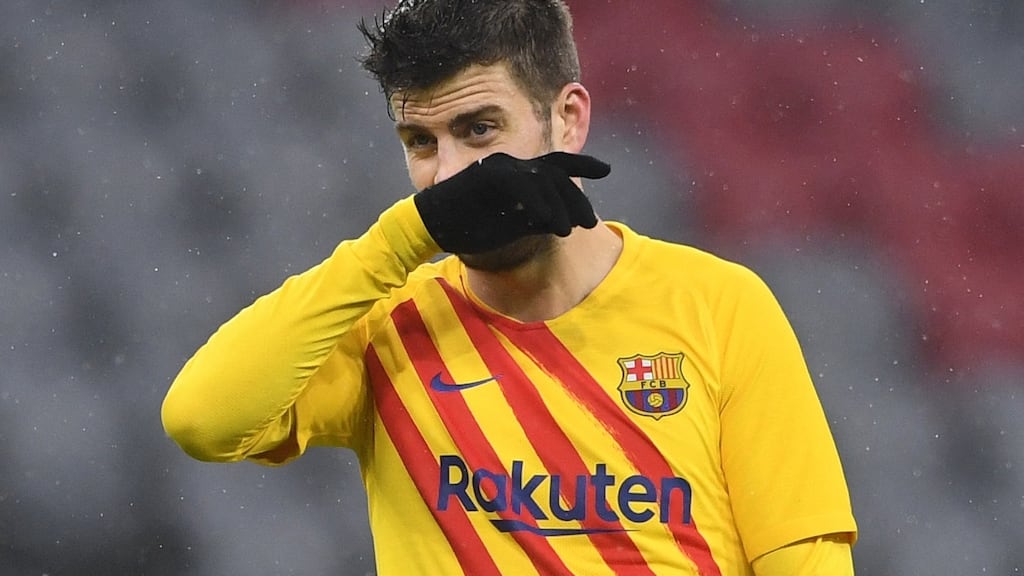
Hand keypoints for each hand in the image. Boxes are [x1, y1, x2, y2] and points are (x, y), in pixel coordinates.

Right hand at [413, 151, 610, 253]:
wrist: (432, 225)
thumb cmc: (470, 225)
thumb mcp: (512, 225)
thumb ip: (536, 220)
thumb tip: (563, 222)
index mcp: (519, 174)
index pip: (556, 165)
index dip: (583, 162)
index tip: (607, 169)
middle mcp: (512, 164)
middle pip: (556, 174)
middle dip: (575, 199)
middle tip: (589, 222)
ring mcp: (500, 167)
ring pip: (542, 179)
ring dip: (558, 207)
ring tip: (566, 231)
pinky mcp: (487, 174)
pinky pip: (521, 185)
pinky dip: (536, 202)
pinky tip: (547, 220)